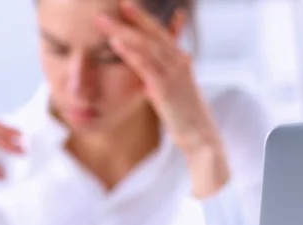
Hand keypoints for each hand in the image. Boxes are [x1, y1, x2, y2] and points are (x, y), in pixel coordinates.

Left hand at [95, 1, 229, 196]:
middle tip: (110, 5)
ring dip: (122, 31)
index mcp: (180, 59)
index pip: (159, 33)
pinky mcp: (164, 87)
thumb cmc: (185, 115)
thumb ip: (161, 79)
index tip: (125, 6)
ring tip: (103, 22)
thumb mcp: (174, 92)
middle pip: (150, 34)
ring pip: (145, 46)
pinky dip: (129, 52)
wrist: (199, 134)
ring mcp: (172, 73)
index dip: (142, 18)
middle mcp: (178, 61)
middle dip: (130, 18)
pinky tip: (115, 44)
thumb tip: (147, 79)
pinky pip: (144, 65)